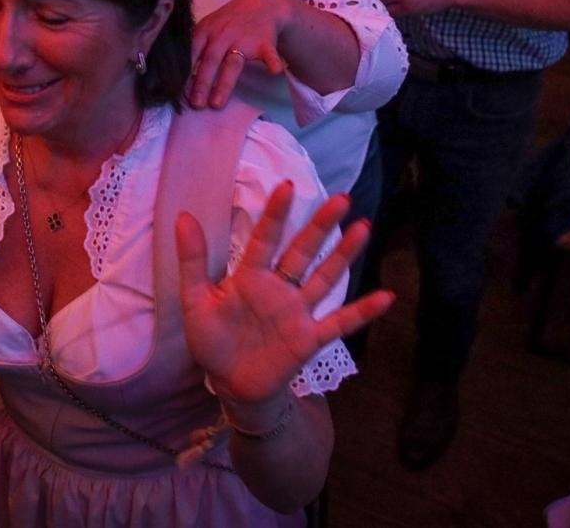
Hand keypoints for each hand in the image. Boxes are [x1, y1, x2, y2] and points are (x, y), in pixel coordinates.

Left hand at [176, 182, 392, 409]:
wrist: (230, 385)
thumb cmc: (213, 341)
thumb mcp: (196, 301)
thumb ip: (193, 261)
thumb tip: (183, 216)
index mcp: (251, 277)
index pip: (265, 239)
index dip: (276, 214)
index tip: (287, 185)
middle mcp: (279, 288)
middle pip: (303, 251)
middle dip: (321, 225)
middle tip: (342, 198)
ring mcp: (298, 312)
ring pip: (324, 277)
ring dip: (344, 254)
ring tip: (364, 226)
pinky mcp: (309, 338)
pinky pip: (340, 323)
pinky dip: (363, 312)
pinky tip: (387, 296)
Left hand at [187, 0, 290, 108]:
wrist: (259, 5)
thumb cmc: (226, 23)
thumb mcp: (207, 28)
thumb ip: (194, 48)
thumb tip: (175, 75)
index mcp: (205, 31)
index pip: (192, 53)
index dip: (184, 72)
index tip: (177, 92)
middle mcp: (222, 35)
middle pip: (210, 60)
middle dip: (201, 83)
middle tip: (195, 104)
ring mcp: (244, 39)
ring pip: (232, 63)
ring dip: (224, 83)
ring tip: (216, 104)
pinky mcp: (264, 43)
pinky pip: (268, 54)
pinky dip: (272, 62)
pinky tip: (275, 72)